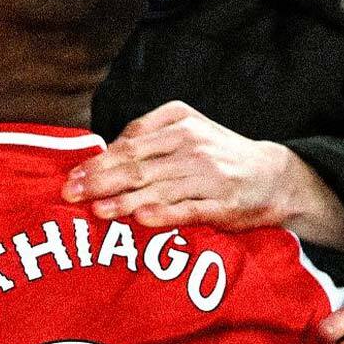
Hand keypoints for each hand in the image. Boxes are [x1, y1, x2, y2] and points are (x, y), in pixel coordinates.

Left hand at [62, 101, 343, 246]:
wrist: (272, 176)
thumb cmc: (218, 153)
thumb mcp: (187, 128)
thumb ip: (148, 135)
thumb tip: (104, 150)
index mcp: (180, 124)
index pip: (130, 143)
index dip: (98, 161)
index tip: (72, 176)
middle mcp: (193, 147)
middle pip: (138, 165)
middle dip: (100, 181)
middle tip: (71, 194)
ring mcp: (208, 176)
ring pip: (158, 189)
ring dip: (124, 201)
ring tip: (96, 210)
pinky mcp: (223, 204)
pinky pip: (188, 210)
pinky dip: (164, 214)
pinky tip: (141, 219)